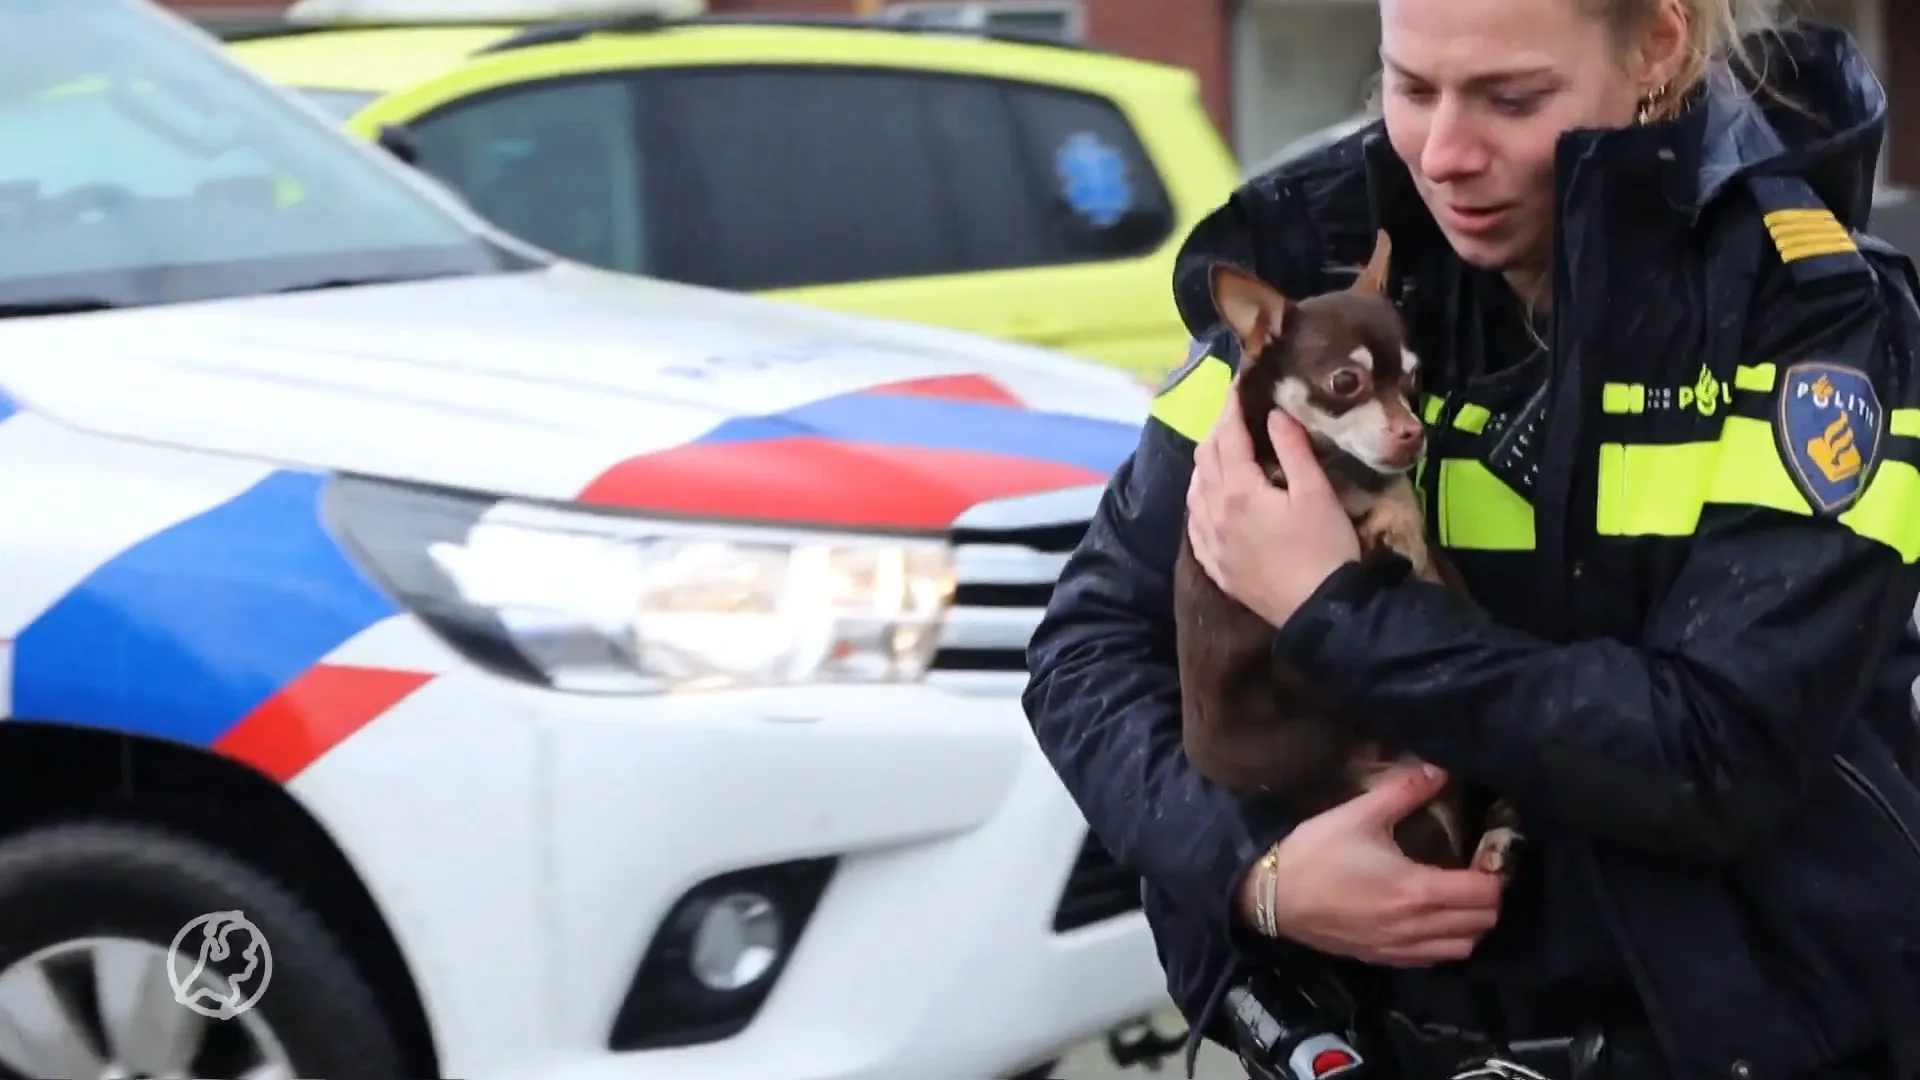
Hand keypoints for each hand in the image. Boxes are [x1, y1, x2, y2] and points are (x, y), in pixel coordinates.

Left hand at [1187, 393, 1359, 627]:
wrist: (1319, 611)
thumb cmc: (1325, 548)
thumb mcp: (1316, 493)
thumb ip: (1293, 449)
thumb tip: (1275, 414)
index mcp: (1239, 491)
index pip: (1227, 437)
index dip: (1231, 408)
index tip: (1237, 387)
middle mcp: (1214, 514)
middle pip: (1205, 461)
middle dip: (1216, 432)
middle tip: (1234, 416)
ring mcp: (1210, 543)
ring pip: (1194, 492)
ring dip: (1205, 465)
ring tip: (1221, 450)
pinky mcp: (1215, 566)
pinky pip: (1195, 524)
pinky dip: (1199, 500)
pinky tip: (1208, 499)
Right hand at [1241, 765, 1505, 966]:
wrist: (1271, 896)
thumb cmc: (1316, 852)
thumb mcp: (1358, 814)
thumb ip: (1405, 791)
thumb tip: (1439, 770)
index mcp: (1418, 890)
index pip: (1485, 894)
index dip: (1496, 874)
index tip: (1489, 854)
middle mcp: (1417, 926)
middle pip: (1481, 924)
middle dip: (1489, 898)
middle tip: (1477, 872)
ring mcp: (1400, 948)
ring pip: (1461, 948)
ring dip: (1471, 925)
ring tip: (1459, 898)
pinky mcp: (1383, 958)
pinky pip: (1432, 959)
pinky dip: (1445, 943)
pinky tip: (1432, 921)